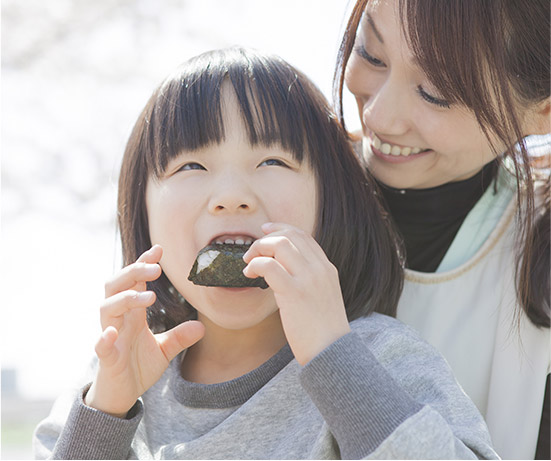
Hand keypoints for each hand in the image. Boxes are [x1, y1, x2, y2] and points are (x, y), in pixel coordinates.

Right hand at [85, 245, 204, 416]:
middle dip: (133, 272)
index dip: (143, 264)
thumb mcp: (164, 350)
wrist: (121, 396)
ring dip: (126, 298)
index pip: (134, 282)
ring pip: (107, 308)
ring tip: (149, 298)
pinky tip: (110, 332)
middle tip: (155, 268)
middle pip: (116, 286)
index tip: (159, 249)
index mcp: (132, 314)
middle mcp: (118, 320)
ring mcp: (110, 337)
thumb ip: (180, 337)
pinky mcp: (106, 359)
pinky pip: (100, 346)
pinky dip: (103, 338)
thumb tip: (202, 326)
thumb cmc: (137, 367)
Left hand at [243, 223, 350, 365]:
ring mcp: (308, 279)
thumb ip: (309, 281)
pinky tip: (249, 274)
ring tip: (248, 262)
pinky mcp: (294, 293)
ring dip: (259, 249)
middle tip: (252, 250)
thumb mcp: (323, 297)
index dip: (282, 229)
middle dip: (267, 238)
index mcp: (327, 269)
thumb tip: (283, 271)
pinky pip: (269, 266)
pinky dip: (255, 264)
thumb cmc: (323, 331)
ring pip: (280, 244)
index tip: (267, 230)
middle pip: (290, 235)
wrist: (332, 352)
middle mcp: (319, 269)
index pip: (304, 236)